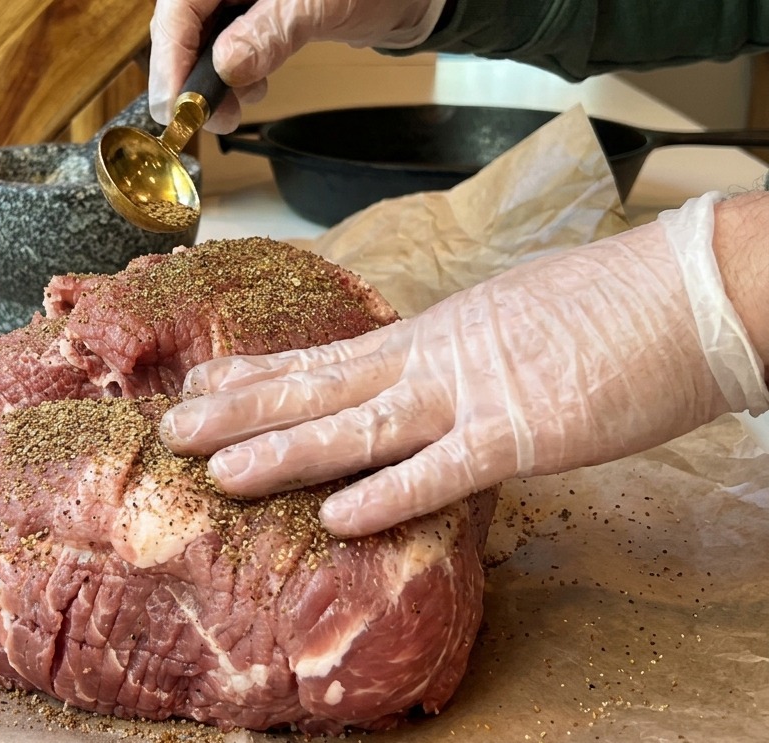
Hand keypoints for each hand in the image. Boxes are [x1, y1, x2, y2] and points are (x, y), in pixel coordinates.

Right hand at [149, 0, 446, 131]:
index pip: (179, 7)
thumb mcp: (325, 4)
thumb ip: (273, 31)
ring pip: (200, 37)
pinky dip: (230, 73)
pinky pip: (223, 42)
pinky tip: (249, 89)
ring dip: (207, 81)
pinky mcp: (251, 12)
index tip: (173, 105)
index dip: (170, 56)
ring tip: (231, 110)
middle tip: (201, 120)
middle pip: (182, 23)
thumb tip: (226, 66)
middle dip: (187, 75)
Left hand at [160, 193, 768, 536]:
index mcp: (430, 336)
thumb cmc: (603, 309)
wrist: (681, 295)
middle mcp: (432, 361)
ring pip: (358, 426)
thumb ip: (454, 354)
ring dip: (284, 450)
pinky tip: (336, 515)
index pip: (327, 357)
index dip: (260, 371)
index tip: (202, 380)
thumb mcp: (505, 321)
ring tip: (218, 470)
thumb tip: (423, 373)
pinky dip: (390, 493)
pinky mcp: (521, 433)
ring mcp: (470, 396)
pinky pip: (444, 470)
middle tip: (173, 427)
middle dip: (241, 411)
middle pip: (318, 387)